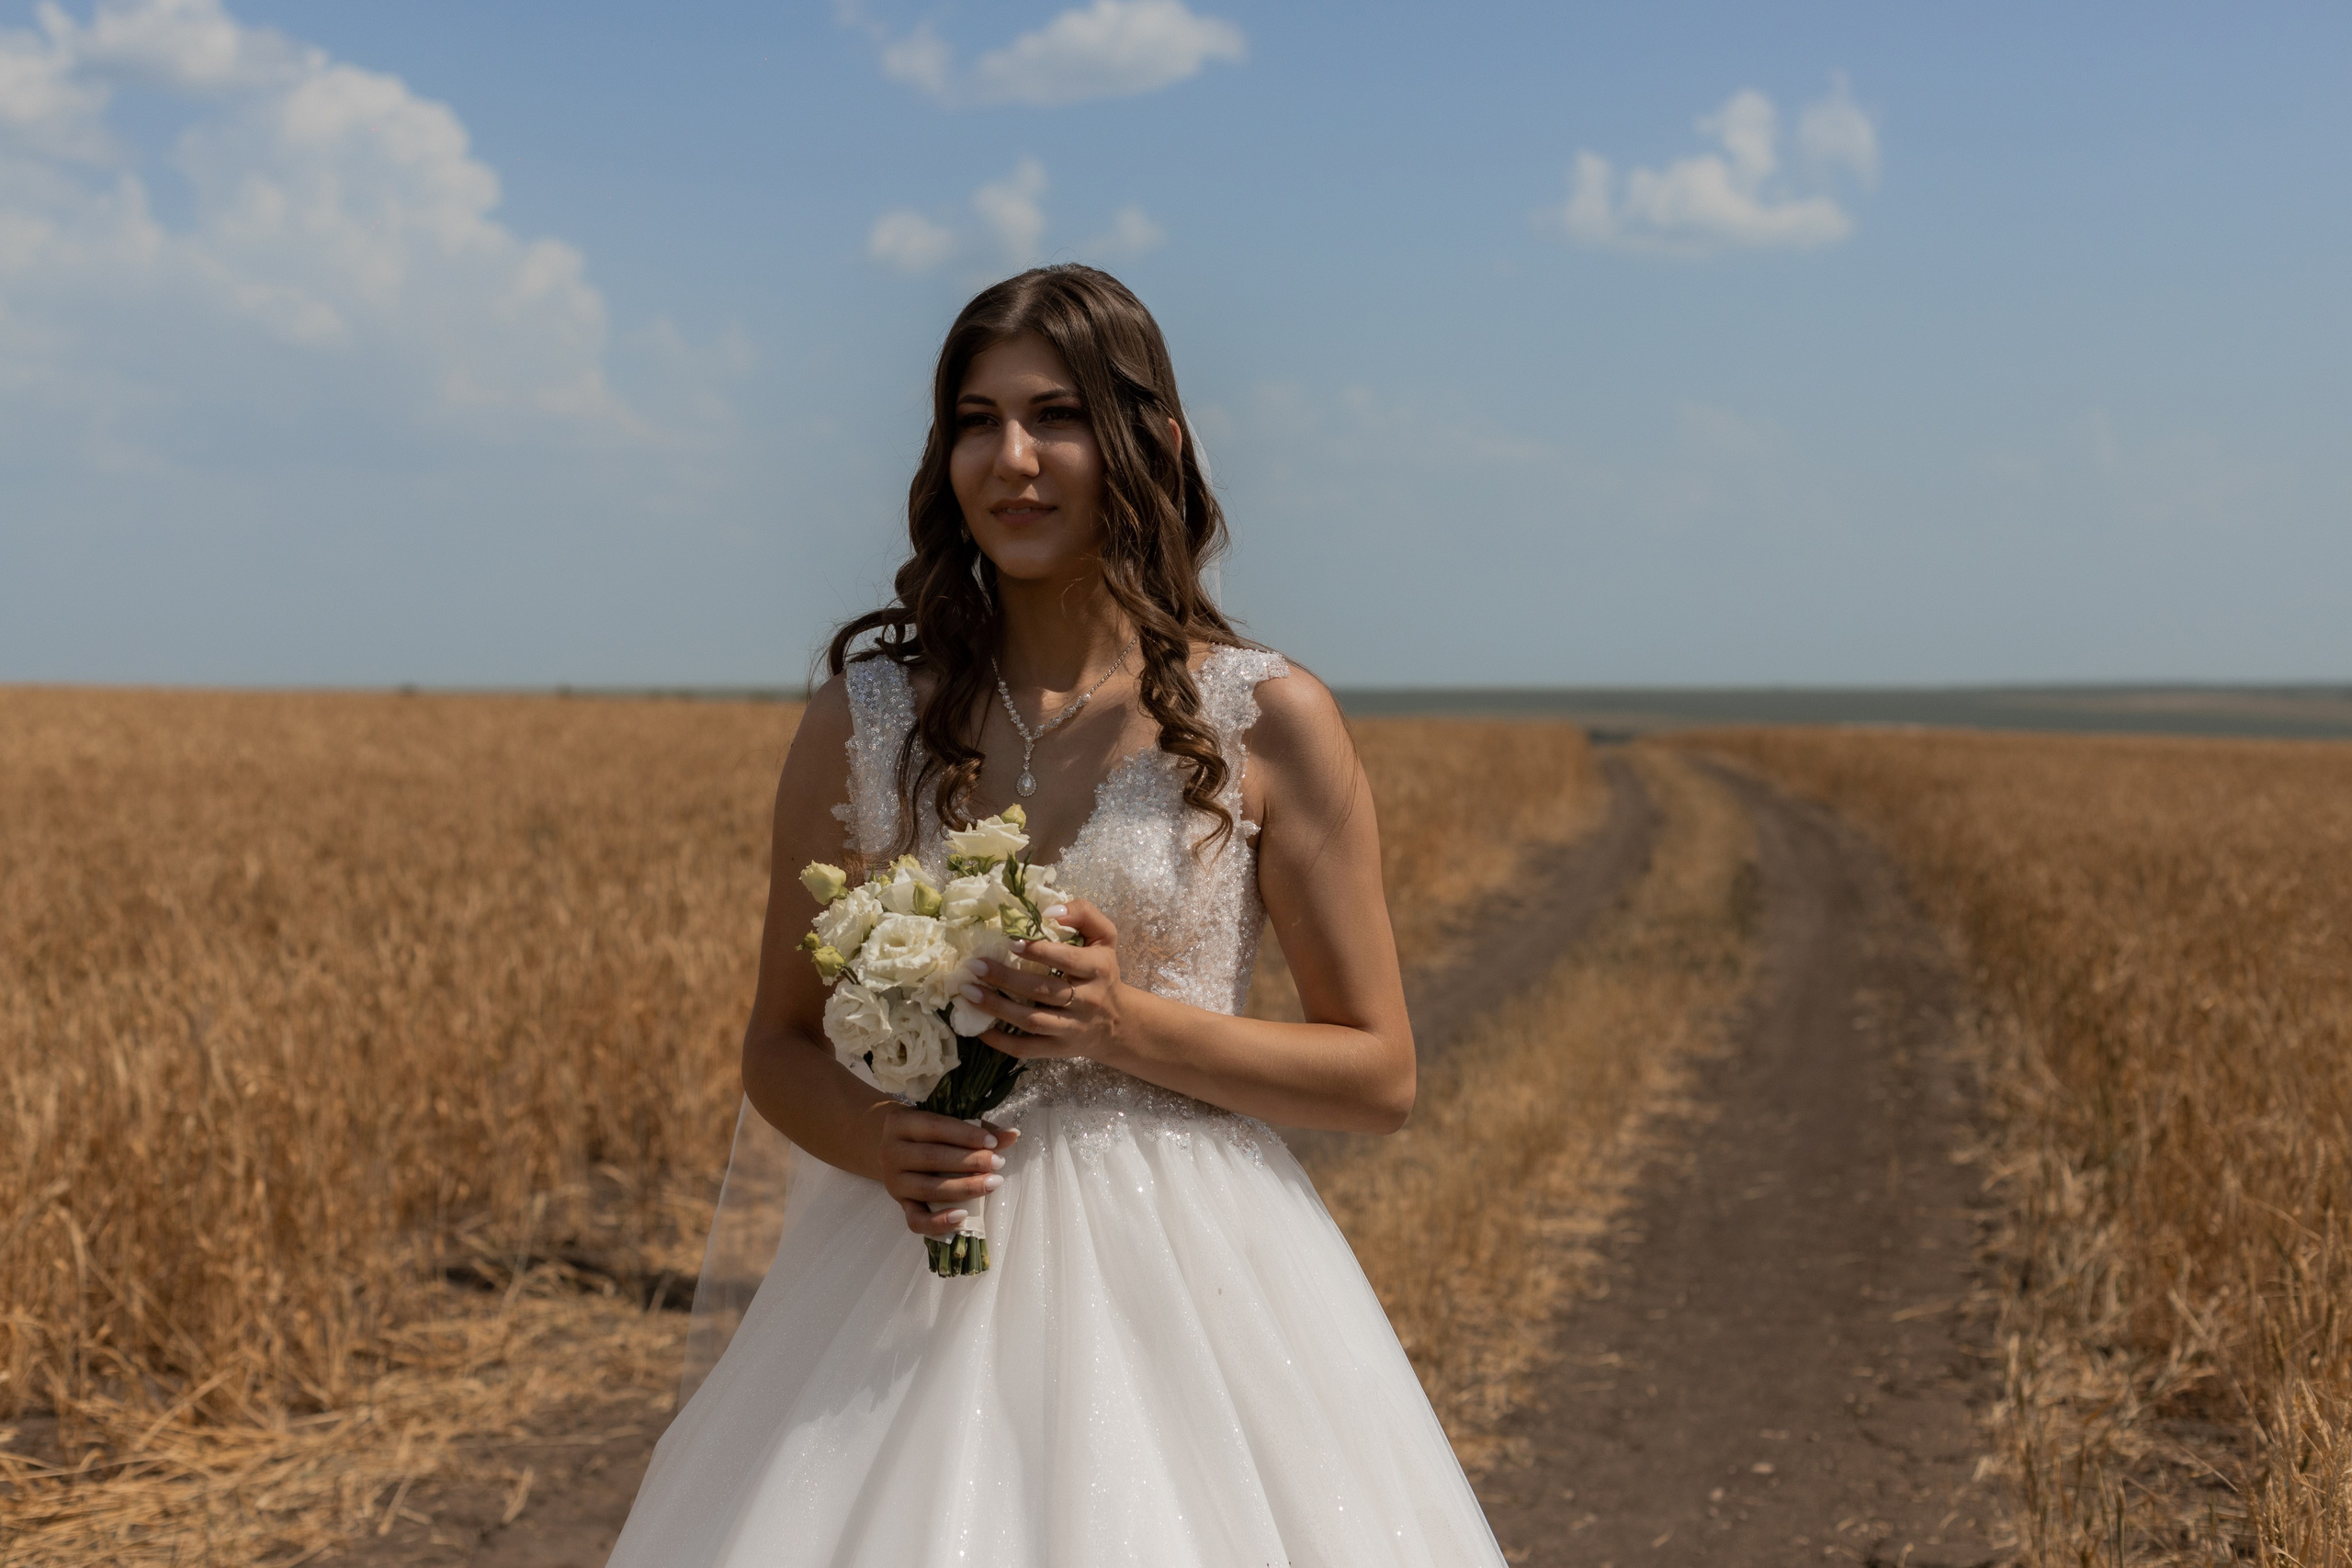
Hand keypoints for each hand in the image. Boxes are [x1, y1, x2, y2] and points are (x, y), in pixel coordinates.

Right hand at [877, 1106, 1017, 1236]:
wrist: (890, 1147)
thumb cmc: (926, 1133)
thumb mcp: (944, 1124)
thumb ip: (977, 1130)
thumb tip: (1012, 1135)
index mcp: (901, 1123)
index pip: (936, 1128)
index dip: (966, 1135)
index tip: (993, 1143)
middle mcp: (891, 1152)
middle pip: (932, 1159)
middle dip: (970, 1162)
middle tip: (998, 1163)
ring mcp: (894, 1182)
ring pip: (928, 1189)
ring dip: (964, 1188)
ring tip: (992, 1183)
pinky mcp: (900, 1205)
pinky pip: (916, 1220)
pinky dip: (939, 1222)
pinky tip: (962, 1216)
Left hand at [957, 899, 1126, 1062]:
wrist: (1117, 1023)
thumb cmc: (1102, 972)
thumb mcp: (1103, 938)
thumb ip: (1083, 914)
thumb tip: (1050, 910)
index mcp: (1098, 969)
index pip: (1068, 959)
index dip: (1039, 951)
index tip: (1009, 941)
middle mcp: (1087, 1001)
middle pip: (1044, 991)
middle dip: (1007, 978)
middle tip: (976, 966)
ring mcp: (1072, 1028)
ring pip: (1031, 1021)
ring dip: (998, 1008)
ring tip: (969, 993)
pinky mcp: (1059, 1049)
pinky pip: (1027, 1049)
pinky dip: (1002, 1041)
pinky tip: (980, 1029)